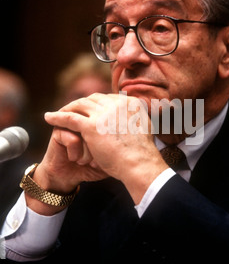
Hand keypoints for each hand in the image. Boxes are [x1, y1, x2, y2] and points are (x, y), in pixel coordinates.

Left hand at [43, 93, 167, 203]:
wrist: (139, 164)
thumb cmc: (142, 153)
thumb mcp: (145, 129)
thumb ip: (136, 119)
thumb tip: (133, 118)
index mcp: (131, 103)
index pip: (108, 98)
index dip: (97, 103)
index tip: (90, 109)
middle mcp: (117, 104)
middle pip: (93, 99)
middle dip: (81, 103)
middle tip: (72, 109)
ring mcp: (103, 114)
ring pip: (80, 105)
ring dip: (68, 107)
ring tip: (59, 112)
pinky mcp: (91, 125)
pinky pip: (69, 118)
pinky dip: (57, 116)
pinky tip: (49, 118)